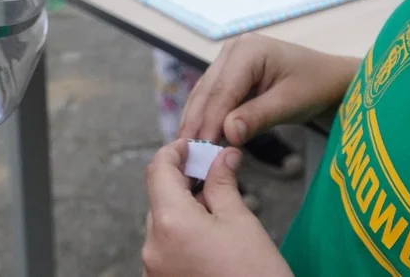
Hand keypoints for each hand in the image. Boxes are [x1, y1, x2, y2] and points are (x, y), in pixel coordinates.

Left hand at [142, 140, 291, 276]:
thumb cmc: (255, 275)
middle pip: (159, 199)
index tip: (192, 146)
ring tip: (217, 211)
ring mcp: (154, 269)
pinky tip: (209, 239)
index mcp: (170, 222)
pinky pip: (165, 249)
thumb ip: (223, 183)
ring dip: (183, 210)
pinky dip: (181, 236)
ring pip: (162, 225)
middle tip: (213, 174)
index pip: (157, 170)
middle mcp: (153, 246)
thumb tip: (222, 155)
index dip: (174, 152)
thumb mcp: (241, 221)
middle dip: (183, 183)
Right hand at [179, 33, 358, 145]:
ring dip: (196, 124)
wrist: (330, 80)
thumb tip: (228, 134)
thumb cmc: (316, 87)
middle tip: (186, 158)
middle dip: (196, 125)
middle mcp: (233, 50)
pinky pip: (213, 98)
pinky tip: (199, 140)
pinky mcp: (230, 74)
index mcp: (249, 50)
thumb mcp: (290, 103)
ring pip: (205, 96)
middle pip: (207, 92)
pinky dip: (206, 119)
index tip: (199, 150)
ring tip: (187, 154)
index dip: (209, 121)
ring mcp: (229, 60)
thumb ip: (258, 117)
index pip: (222, 91)